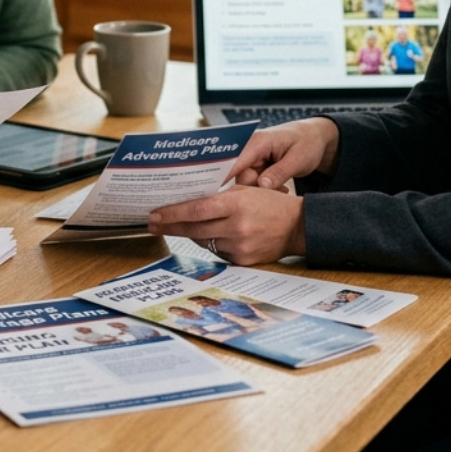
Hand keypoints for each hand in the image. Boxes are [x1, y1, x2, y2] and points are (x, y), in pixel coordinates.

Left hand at [147, 186, 305, 264]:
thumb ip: (219, 195)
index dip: (173, 213)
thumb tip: (188, 200)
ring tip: (178, 226)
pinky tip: (211, 235)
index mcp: (237, 204)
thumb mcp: (246, 190)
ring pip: (204, 241)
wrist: (297, 226)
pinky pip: (218, 252)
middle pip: (194, 229)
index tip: (155, 214)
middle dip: (171, 226)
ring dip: (191, 234)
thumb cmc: (270, 203)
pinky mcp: (243, 261)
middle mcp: (237, 227)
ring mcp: (240, 246)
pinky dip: (211, 243)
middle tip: (153, 223)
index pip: (197, 209)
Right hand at [230, 118, 340, 190]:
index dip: (226, 179)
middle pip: (240, 176)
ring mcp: (253, 157)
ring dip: (263, 190)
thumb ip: (279, 172)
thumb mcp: (298, 159)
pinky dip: (266, 188)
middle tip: (279, 192)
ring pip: (247, 181)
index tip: (224, 197)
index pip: (235, 162)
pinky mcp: (257, 165)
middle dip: (256, 189)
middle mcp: (250, 148)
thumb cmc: (308, 142)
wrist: (315, 137)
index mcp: (258, 142)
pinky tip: (281, 187)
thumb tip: (261, 186)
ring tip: (283, 188)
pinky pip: (254, 181)